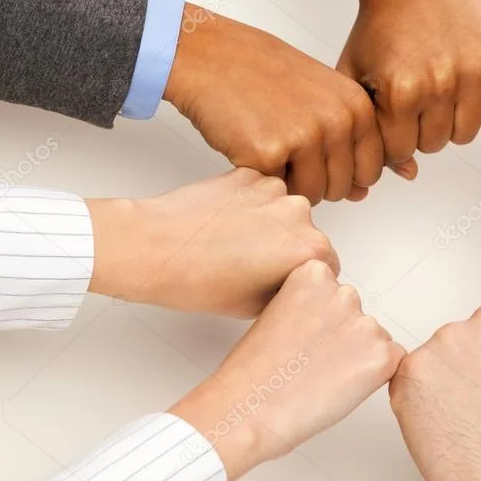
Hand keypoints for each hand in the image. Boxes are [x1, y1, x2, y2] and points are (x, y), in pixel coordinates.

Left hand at [87, 168, 338, 317]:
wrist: (153, 247)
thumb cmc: (195, 280)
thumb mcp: (254, 306)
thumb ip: (287, 291)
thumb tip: (293, 284)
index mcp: (310, 250)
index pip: (328, 265)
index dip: (303, 276)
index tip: (283, 279)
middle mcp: (299, 214)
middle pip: (308, 234)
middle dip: (288, 248)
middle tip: (254, 265)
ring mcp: (273, 190)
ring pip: (284, 211)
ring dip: (270, 224)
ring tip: (234, 243)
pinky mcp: (248, 173)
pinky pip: (261, 192)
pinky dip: (249, 205)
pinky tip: (225, 223)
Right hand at [164, 5, 382, 203]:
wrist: (212, 57)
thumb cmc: (263, 75)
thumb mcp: (321, 98)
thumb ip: (348, 144)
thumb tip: (362, 194)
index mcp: (357, 107)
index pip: (369, 170)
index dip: (342, 173)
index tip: (319, 154)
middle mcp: (338, 122)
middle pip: (341, 188)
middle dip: (315, 180)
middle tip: (287, 147)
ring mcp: (305, 137)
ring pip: (311, 195)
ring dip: (289, 182)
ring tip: (271, 145)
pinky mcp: (269, 153)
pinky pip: (277, 190)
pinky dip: (263, 176)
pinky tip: (252, 144)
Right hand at [171, 260, 405, 480]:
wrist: (248, 410)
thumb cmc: (252, 373)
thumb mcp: (278, 315)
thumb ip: (309, 307)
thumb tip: (329, 322)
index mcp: (314, 275)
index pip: (336, 294)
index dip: (323, 324)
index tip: (305, 340)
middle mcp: (344, 293)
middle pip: (358, 316)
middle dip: (344, 340)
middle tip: (313, 364)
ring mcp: (365, 325)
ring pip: (376, 341)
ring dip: (359, 359)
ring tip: (322, 378)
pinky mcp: (382, 357)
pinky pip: (393, 363)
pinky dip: (374, 378)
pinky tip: (342, 388)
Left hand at [334, 0, 480, 169]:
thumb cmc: (380, 27)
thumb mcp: (357, 77)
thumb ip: (370, 132)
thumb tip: (407, 175)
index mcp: (401, 91)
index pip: (402, 151)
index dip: (395, 137)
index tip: (393, 116)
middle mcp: (441, 82)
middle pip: (436, 144)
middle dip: (422, 128)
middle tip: (416, 98)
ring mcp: (475, 70)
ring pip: (467, 133)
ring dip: (452, 119)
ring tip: (438, 91)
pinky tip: (462, 79)